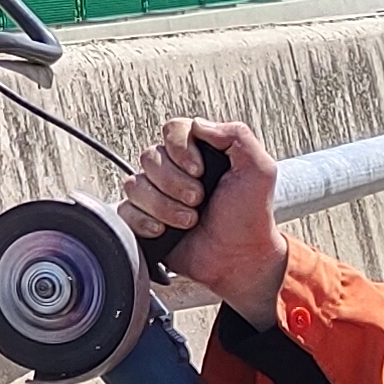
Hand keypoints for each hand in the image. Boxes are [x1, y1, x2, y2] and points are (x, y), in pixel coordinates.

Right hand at [120, 117, 290, 323]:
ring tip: (189, 220)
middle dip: (176, 183)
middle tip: (199, 200)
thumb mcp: (259, 169)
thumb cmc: (250, 217)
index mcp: (198, 152)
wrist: (239, 258)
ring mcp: (156, 195)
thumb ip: (236, 135)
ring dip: (164, 206)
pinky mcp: (142, 220)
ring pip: (135, 185)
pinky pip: (125, 211)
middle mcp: (173, 170)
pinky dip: (145, 222)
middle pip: (150, 156)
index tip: (200, 171)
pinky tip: (164, 231)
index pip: (172, 129)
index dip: (181, 150)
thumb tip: (198, 124)